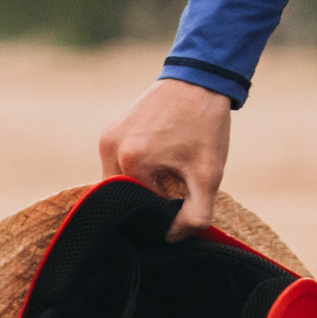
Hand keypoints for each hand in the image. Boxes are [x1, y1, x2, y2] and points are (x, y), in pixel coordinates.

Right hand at [97, 76, 232, 235]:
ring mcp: (107, 138)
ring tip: (168, 172)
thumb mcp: (210, 174)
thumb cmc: (206, 127)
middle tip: (173, 189)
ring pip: (117, 182)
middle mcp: (111, 149)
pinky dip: (133, 169)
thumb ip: (195, 215)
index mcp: (131, 161)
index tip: (180, 202)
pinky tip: (159, 160)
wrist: (200, 80)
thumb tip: (171, 238)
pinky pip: (116, 163)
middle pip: (122, 196)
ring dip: (139, 184)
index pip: (138, 208)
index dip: (160, 212)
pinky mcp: (109, 130)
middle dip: (146, 199)